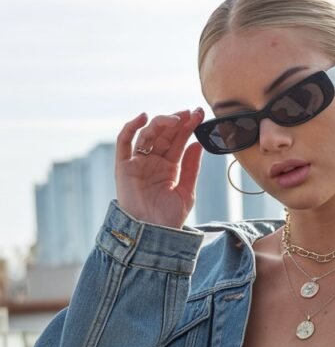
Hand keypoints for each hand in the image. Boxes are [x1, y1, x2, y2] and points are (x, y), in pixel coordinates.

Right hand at [115, 108, 205, 228]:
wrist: (152, 233)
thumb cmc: (169, 217)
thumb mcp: (186, 191)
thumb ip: (191, 167)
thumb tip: (197, 143)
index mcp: (169, 167)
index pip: (179, 141)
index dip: (188, 127)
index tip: (199, 115)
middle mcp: (153, 161)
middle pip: (165, 134)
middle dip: (177, 122)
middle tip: (190, 113)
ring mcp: (138, 162)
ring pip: (148, 134)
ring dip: (161, 123)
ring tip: (176, 119)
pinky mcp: (123, 166)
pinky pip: (124, 142)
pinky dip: (131, 127)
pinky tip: (144, 117)